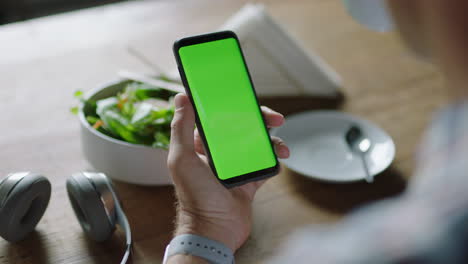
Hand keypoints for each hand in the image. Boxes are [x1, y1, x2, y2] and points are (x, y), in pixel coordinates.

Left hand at [167, 93, 288, 252]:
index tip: (248, 100)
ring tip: (282, 146)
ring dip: (273, 140)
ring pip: (258, 143)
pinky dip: (275, 159)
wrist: (215, 230)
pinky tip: (279, 159)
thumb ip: (181, 127)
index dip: (235, 106)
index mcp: (202, 144)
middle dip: (261, 120)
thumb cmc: (194, 196)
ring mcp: (236, 165)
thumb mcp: (182, 158)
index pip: (220, 117)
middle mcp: (220, 152)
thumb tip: (182, 97)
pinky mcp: (250, 179)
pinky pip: (266, 164)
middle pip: (244, 127)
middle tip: (277, 119)